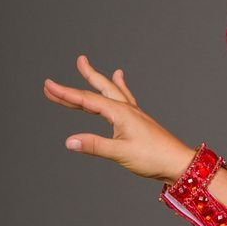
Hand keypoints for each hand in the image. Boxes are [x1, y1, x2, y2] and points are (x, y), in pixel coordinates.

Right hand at [43, 57, 195, 181]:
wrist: (179, 163)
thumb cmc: (153, 158)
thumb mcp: (120, 153)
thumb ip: (94, 145)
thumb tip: (69, 141)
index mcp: (120, 113)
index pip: (86, 100)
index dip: (65, 93)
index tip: (47, 86)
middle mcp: (126, 109)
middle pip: (99, 89)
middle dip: (84, 77)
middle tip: (73, 62)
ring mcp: (134, 113)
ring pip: (111, 91)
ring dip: (97, 79)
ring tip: (86, 67)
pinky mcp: (139, 120)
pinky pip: (125, 97)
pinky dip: (119, 86)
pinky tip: (120, 78)